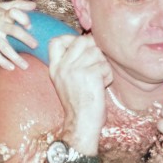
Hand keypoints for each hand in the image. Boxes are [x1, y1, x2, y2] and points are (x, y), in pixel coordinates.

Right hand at [0, 0, 36, 70]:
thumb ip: (17, 5)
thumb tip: (34, 5)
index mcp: (2, 15)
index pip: (15, 13)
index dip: (23, 18)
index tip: (30, 25)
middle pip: (13, 31)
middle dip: (25, 38)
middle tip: (36, 46)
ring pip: (5, 47)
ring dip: (15, 57)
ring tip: (25, 66)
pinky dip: (2, 62)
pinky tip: (10, 68)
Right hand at [47, 34, 111, 154]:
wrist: (81, 123)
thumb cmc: (78, 104)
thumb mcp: (65, 81)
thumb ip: (70, 63)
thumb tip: (87, 42)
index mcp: (54, 68)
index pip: (56, 41)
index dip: (70, 38)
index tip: (80, 48)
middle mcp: (63, 67)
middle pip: (81, 41)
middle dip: (93, 50)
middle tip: (95, 64)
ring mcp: (75, 69)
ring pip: (96, 51)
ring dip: (102, 64)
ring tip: (99, 78)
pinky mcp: (90, 74)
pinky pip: (105, 65)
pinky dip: (107, 75)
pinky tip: (102, 86)